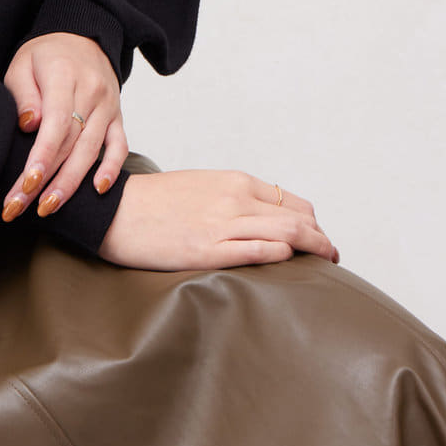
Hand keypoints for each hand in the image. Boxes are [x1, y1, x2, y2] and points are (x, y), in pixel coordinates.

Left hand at [0, 31, 127, 220]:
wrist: (82, 37)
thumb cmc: (45, 56)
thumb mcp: (23, 64)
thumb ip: (24, 94)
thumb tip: (29, 125)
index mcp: (65, 76)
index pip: (56, 123)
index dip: (42, 156)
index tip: (26, 183)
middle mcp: (91, 91)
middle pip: (71, 143)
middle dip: (48, 180)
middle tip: (23, 207)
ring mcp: (108, 105)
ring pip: (92, 150)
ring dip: (71, 183)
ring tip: (49, 206)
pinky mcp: (117, 116)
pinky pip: (120, 145)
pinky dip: (111, 168)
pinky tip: (98, 190)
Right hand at [96, 168, 340, 269]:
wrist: (115, 212)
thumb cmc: (154, 203)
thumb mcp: (201, 187)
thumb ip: (233, 198)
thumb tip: (261, 217)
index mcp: (234, 182)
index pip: (292, 202)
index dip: (312, 223)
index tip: (318, 239)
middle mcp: (235, 199)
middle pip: (298, 218)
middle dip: (321, 240)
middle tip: (329, 257)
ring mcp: (223, 224)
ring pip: (287, 234)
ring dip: (314, 250)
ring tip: (324, 264)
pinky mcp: (208, 250)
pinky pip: (259, 251)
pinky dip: (282, 256)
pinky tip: (291, 263)